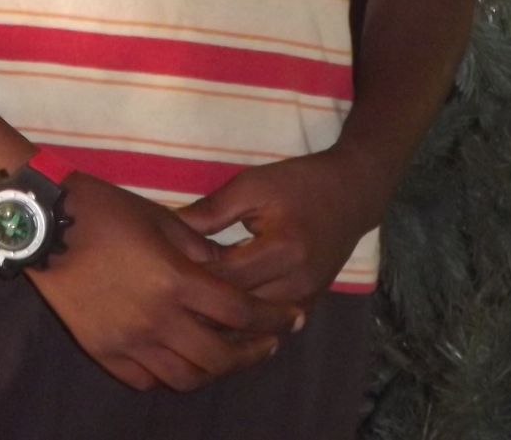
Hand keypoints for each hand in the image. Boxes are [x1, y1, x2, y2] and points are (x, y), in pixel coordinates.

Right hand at [27, 173, 302, 392]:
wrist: (44, 225)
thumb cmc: (104, 208)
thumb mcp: (160, 218)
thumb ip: (197, 248)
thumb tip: (223, 271)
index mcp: (174, 280)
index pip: (238, 312)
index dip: (271, 317)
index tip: (291, 318)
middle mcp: (155, 319)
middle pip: (218, 357)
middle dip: (252, 353)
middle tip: (268, 343)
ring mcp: (127, 341)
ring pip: (185, 377)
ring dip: (215, 370)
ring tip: (229, 356)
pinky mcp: (103, 352)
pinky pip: (147, 379)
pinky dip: (172, 373)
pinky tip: (182, 357)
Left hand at [176, 150, 378, 309]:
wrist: (350, 194)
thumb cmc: (298, 182)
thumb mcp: (252, 185)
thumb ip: (211, 211)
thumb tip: (167, 228)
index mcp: (282, 249)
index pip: (225, 277)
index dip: (190, 277)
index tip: (160, 272)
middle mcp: (296, 283)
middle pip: (237, 311)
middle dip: (199, 306)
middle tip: (163, 300)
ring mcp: (305, 301)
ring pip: (251, 329)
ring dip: (219, 323)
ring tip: (184, 312)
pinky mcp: (308, 308)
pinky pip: (268, 329)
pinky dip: (241, 326)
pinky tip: (215, 319)